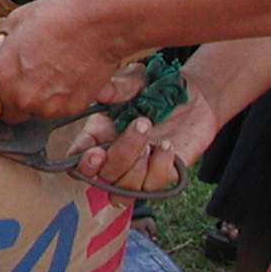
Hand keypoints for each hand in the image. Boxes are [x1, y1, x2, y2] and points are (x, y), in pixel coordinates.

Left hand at [0, 0, 137, 128]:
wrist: (100, 24)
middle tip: (27, 77)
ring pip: (35, 114)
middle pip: (9, 116)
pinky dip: (60, 99)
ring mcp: (48, 107)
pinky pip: (58, 111)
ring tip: (50, 73)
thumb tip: (0, 55)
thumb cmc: (61, 17)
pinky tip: (66, 76)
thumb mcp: (16, 22)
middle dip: (14, 101)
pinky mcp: (71, 109)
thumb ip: (2, 47)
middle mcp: (21, 97)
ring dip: (38, 100)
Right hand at [52, 74, 222, 198]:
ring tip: (154, 141)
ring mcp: (137, 170)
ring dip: (137, 168)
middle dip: (122, 154)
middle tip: (142, 125)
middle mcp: (114, 156)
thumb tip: (101, 90)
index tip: (96, 152)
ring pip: (123, 192)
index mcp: (98, 134)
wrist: (193, 96)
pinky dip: (159, 168)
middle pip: (104, 176)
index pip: (77, 160)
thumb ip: (119, 86)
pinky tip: (168, 146)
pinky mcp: (160, 176)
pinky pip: (153, 188)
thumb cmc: (157, 87)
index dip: (82, 164)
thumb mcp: (136, 80)